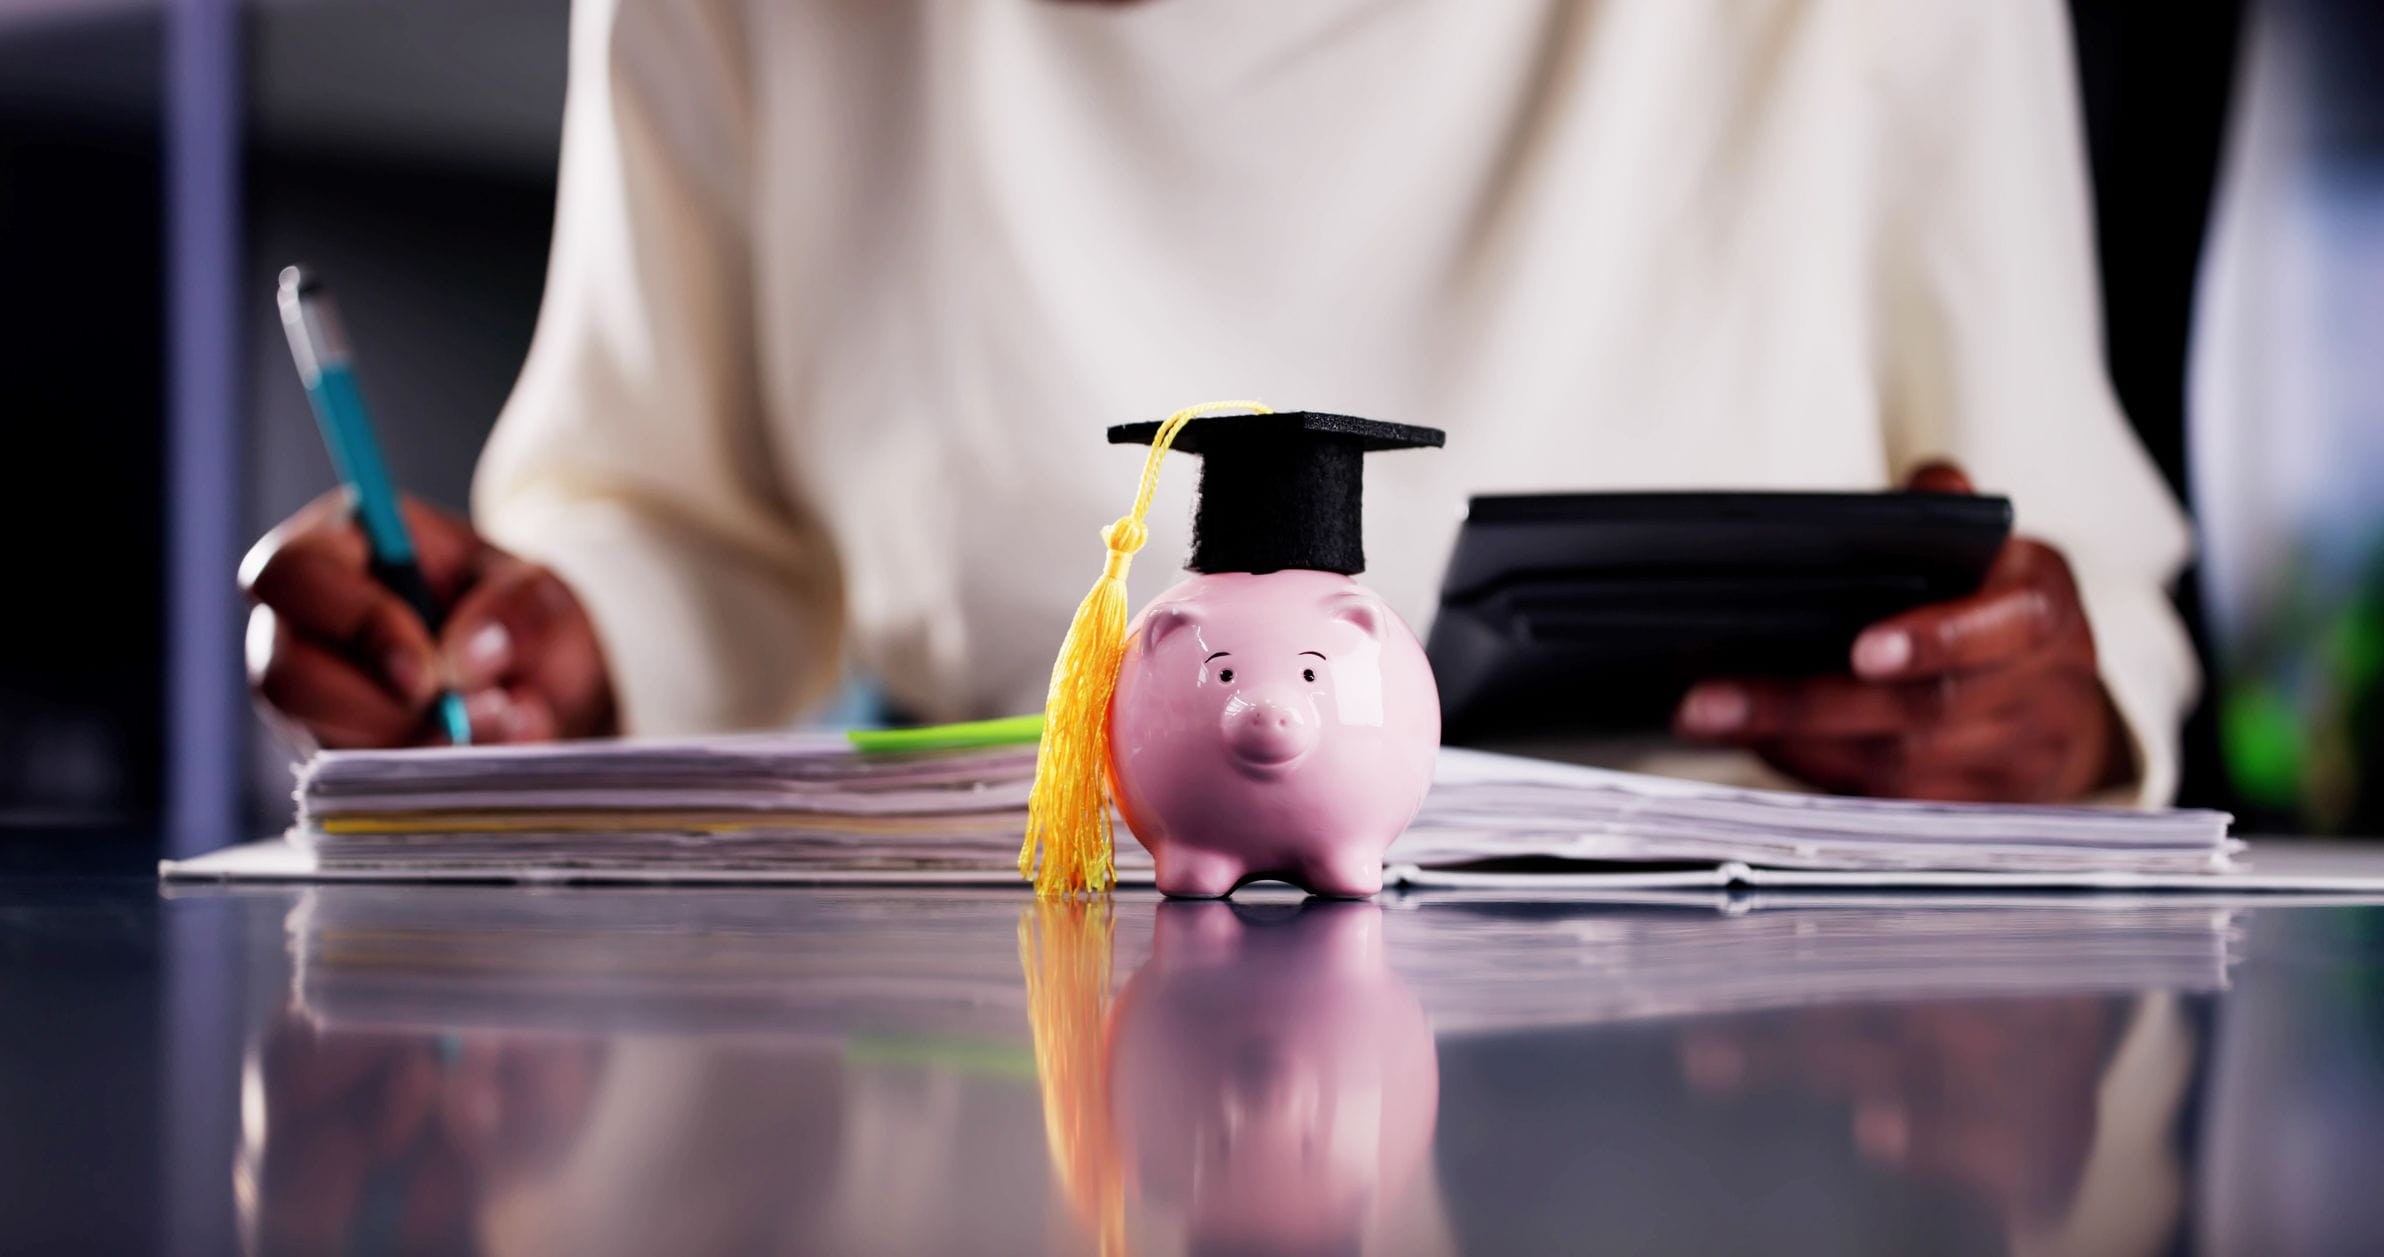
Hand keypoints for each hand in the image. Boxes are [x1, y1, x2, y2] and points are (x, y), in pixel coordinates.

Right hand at [241, 490, 617, 747]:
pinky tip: (480, 760)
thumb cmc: (521, 617)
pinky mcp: (331, 753)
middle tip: (457, 720)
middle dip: (375, 713)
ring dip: (408, 750)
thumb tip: (467, 658)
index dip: (354, 624)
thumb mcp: (543, 594)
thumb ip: (517, 610)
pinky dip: (421, 781)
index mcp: (341, 544)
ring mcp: (310, 697)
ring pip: (315, 740)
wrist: (539, 685)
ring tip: (494, 730)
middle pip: (282, 676)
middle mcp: (302, 623)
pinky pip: (350, 785)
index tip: (426, 675)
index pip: (294, 573)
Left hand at [1673, 464, 2126, 801]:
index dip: (1935, 640)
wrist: (2062, 711)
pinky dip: (1816, 775)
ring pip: (1894, 765)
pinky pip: (1886, 806)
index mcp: (2042, 613)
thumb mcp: (1995, 551)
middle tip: (1713, 698)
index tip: (1864, 649)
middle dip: (1808, 704)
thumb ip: (1951, 512)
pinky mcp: (1975, 811)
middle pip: (1919, 709)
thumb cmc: (2005, 618)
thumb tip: (1931, 488)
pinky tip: (1757, 746)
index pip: (1998, 628)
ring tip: (1712, 717)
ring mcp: (2011, 761)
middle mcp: (2037, 692)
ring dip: (1795, 744)